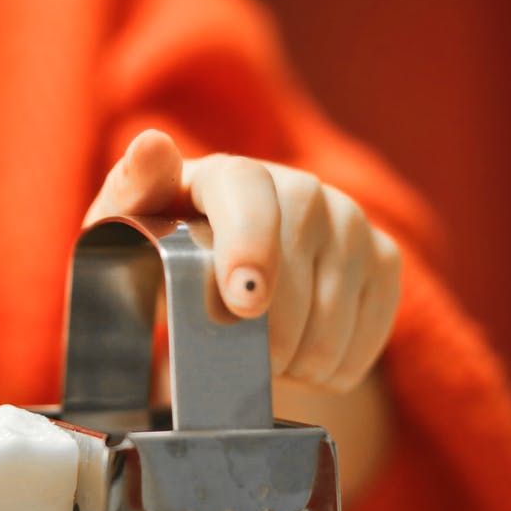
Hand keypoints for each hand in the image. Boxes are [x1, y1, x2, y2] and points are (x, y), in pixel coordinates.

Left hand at [86, 129, 401, 396]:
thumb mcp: (127, 234)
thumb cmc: (162, 259)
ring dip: (301, 356)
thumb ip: (131, 193)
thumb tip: (152, 145)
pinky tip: (306, 362)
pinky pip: (371, 327)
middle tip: (240, 362)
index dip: (252, 245)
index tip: (244, 304)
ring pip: (337, 307)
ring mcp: (347, 219)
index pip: (249, 191)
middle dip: (271, 330)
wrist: (216, 293)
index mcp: (226, 176)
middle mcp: (297, 187)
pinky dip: (337, 365)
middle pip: (299, 259)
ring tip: (267, 362)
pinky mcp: (383, 257)